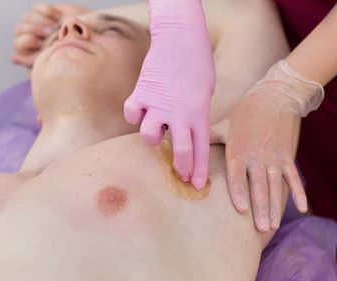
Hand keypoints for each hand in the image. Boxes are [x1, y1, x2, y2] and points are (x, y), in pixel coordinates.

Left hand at [12, 3, 88, 67]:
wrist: (96, 36)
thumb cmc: (78, 53)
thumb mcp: (56, 59)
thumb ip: (34, 61)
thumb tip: (13, 59)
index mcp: (34, 52)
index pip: (18, 44)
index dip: (26, 41)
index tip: (41, 42)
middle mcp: (35, 37)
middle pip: (19, 29)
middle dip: (32, 29)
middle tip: (49, 32)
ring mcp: (41, 24)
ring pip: (26, 17)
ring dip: (39, 21)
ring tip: (55, 25)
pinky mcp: (47, 13)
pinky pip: (37, 8)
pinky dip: (45, 11)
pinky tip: (57, 16)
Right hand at [124, 0, 214, 189]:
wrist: (180, 38)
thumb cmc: (197, 64)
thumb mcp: (205, 93)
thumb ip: (196, 115)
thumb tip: (188, 132)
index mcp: (199, 113)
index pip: (201, 150)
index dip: (199, 171)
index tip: (197, 185)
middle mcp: (179, 114)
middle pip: (180, 152)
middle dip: (181, 168)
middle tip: (180, 175)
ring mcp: (158, 105)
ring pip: (149, 137)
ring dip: (152, 138)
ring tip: (157, 129)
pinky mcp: (141, 93)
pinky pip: (132, 114)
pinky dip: (134, 116)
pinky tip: (140, 111)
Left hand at [224, 60, 323, 231]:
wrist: (275, 97)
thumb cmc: (245, 113)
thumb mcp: (224, 124)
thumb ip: (207, 139)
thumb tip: (182, 147)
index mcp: (239, 150)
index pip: (238, 175)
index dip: (239, 192)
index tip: (241, 210)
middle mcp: (257, 157)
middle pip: (259, 186)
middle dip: (260, 208)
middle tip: (261, 229)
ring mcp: (274, 158)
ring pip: (275, 186)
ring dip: (275, 206)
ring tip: (273, 226)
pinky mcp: (287, 157)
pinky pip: (293, 177)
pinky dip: (298, 192)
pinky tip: (301, 208)